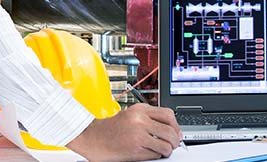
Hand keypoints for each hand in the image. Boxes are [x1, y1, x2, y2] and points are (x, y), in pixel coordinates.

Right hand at [67, 103, 182, 161]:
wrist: (90, 137)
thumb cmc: (109, 129)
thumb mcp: (130, 115)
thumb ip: (148, 119)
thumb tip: (170, 129)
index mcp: (140, 109)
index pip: (168, 115)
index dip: (176, 126)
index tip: (176, 132)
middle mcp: (140, 120)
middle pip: (170, 131)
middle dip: (175, 141)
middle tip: (172, 144)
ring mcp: (138, 135)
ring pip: (166, 144)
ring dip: (167, 150)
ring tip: (162, 151)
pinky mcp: (135, 149)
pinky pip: (155, 154)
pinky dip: (156, 156)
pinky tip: (150, 153)